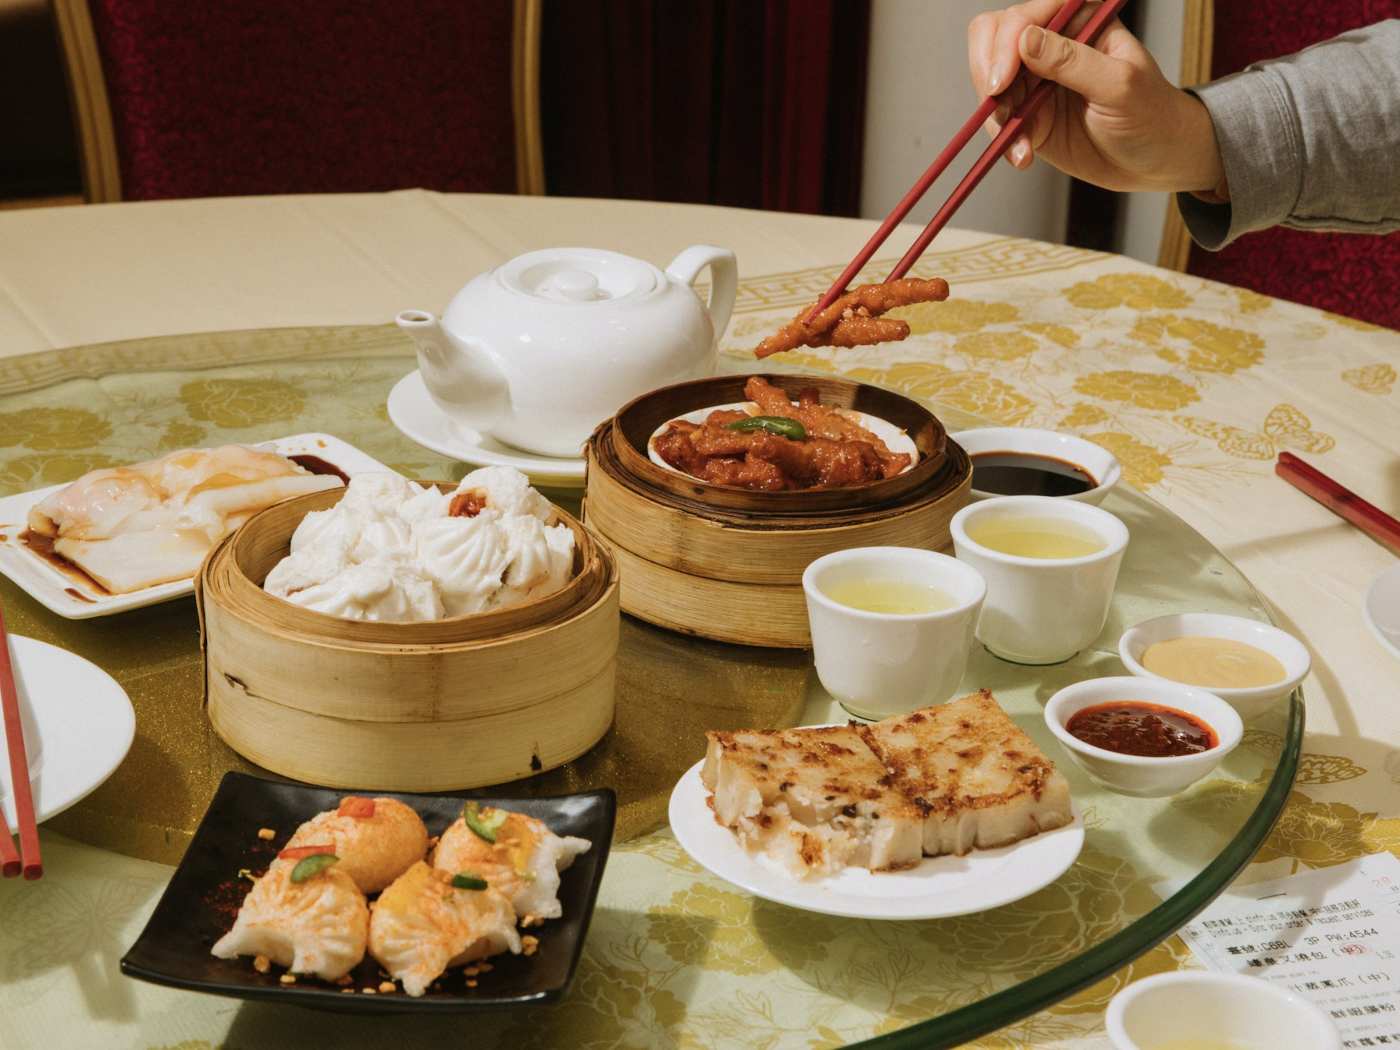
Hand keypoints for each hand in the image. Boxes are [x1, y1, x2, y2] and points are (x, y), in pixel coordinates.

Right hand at [967, 0, 1225, 195]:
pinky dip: (1004, 140)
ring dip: (996, 116)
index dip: (1006, 44)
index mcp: (1080, 20)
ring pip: (990, 83)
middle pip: (993, 39)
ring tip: (1022, 147)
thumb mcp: (1119, 85)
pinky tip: (1023, 156)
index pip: (1025, 16)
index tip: (1003, 81)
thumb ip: (1072, 61)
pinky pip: (998, 120)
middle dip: (988, 73)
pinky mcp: (1028, 115)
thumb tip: (1026, 40)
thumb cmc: (1151, 115)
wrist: (1154, 161)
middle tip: (998, 105)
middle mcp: (1053, 43)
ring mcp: (1036, 79)